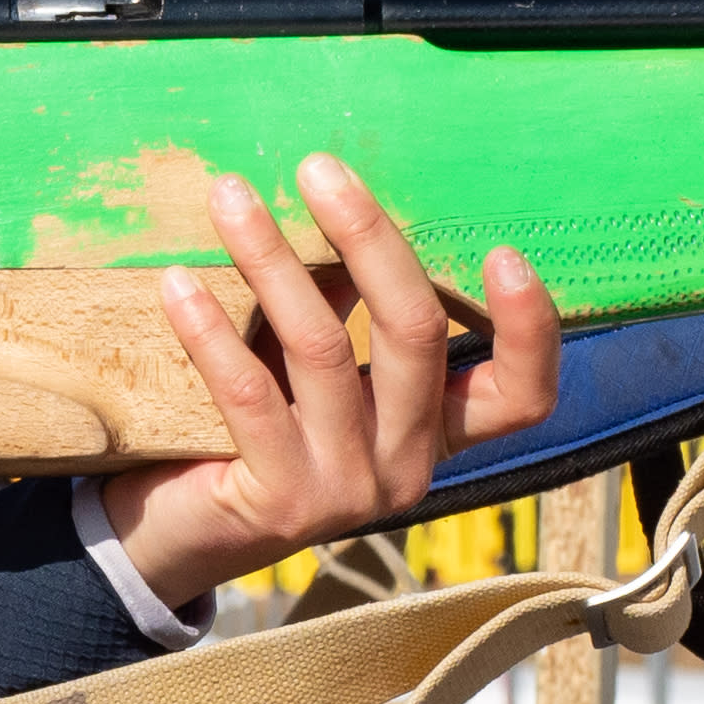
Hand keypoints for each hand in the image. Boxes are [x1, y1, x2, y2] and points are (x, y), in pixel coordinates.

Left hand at [92, 154, 558, 608]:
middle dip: (370, 239)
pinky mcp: (280, 502)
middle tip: (318, 167)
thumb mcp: (309, 367)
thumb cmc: (247, 430)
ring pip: (323, 349)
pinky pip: (248, 393)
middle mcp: (406, 466)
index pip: (522, 395)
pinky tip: (176, 282)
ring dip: (272, 260)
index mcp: (434, 430)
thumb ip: (339, 302)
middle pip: (414, 337)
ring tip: (231, 197)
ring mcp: (347, 490)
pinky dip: (210, 329)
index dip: (530, 329)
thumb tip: (335, 194)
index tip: (505, 251)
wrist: (174, 536)